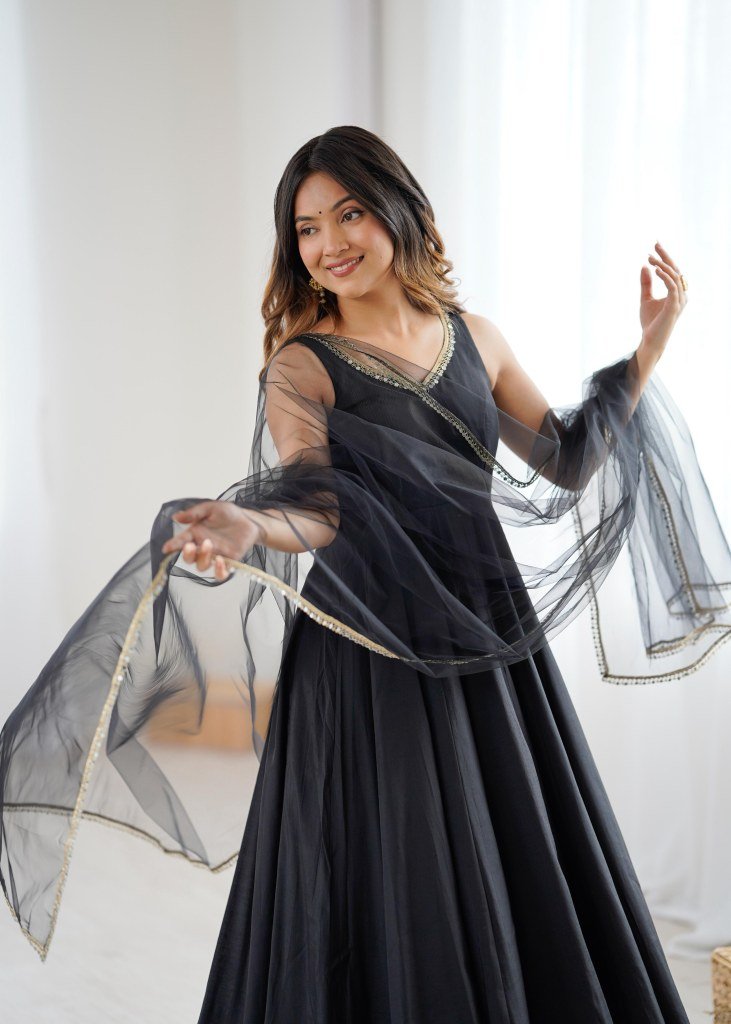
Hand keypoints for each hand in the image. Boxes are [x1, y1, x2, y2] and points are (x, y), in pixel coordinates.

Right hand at [160, 501, 264, 580]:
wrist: (249, 520)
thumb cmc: (229, 513)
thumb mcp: (211, 508)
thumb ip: (194, 513)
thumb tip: (175, 517)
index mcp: (195, 534)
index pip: (180, 542)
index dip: (172, 545)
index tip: (166, 548)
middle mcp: (202, 547)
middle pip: (189, 558)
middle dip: (187, 554)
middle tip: (191, 545)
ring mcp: (214, 556)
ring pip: (202, 566)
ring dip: (202, 558)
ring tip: (210, 544)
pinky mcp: (228, 562)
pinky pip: (220, 574)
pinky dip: (218, 571)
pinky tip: (221, 560)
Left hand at [639, 241, 687, 359]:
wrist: (649, 340)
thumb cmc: (649, 322)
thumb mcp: (645, 298)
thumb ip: (646, 283)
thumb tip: (644, 266)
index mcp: (676, 292)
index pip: (672, 270)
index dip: (664, 257)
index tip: (654, 246)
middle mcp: (681, 295)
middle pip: (675, 270)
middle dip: (665, 256)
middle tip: (655, 244)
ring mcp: (679, 300)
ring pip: (674, 277)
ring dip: (662, 265)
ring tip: (650, 258)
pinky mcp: (674, 306)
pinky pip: (672, 287)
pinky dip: (665, 277)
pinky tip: (655, 269)